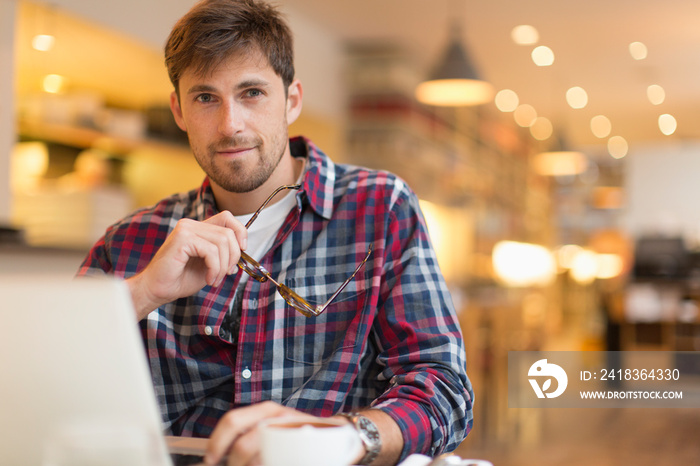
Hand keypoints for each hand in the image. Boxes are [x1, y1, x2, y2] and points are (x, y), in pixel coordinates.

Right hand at [127, 211, 247, 318]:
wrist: (157, 290)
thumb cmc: (180, 279)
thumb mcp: (210, 265)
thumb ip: (224, 255)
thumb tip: (242, 251)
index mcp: (198, 228)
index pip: (227, 217)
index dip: (240, 232)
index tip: (242, 251)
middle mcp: (191, 224)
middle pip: (228, 232)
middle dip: (233, 256)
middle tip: (225, 274)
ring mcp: (186, 229)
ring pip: (222, 241)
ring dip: (224, 265)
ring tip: (215, 279)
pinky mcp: (182, 239)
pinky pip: (211, 251)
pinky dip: (215, 268)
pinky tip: (209, 279)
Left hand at [205, 401, 315, 465]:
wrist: (337, 433)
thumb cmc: (297, 433)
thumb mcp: (273, 426)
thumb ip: (250, 434)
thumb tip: (218, 453)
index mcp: (266, 410)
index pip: (232, 421)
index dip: (217, 442)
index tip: (211, 459)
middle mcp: (277, 417)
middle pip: (244, 445)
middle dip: (234, 463)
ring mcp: (290, 431)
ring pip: (258, 459)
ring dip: (252, 465)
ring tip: (261, 462)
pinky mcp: (302, 445)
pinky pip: (273, 461)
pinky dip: (269, 463)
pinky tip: (273, 463)